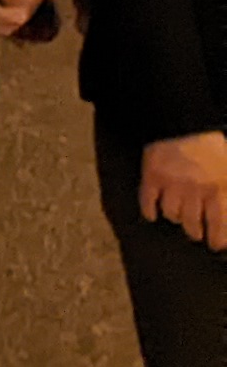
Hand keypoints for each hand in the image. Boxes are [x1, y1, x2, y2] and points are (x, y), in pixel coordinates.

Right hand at [143, 131, 226, 252]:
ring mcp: (171, 187)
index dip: (218, 240)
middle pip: (193, 225)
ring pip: (172, 215)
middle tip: (198, 235)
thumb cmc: (213, 145)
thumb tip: (226, 205)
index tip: (217, 246)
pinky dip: (150, 211)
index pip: (220, 226)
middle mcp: (195, 193)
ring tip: (180, 217)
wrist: (183, 120)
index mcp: (219, 189)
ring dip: (177, 218)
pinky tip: (153, 214)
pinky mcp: (151, 179)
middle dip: (197, 232)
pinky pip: (148, 203)